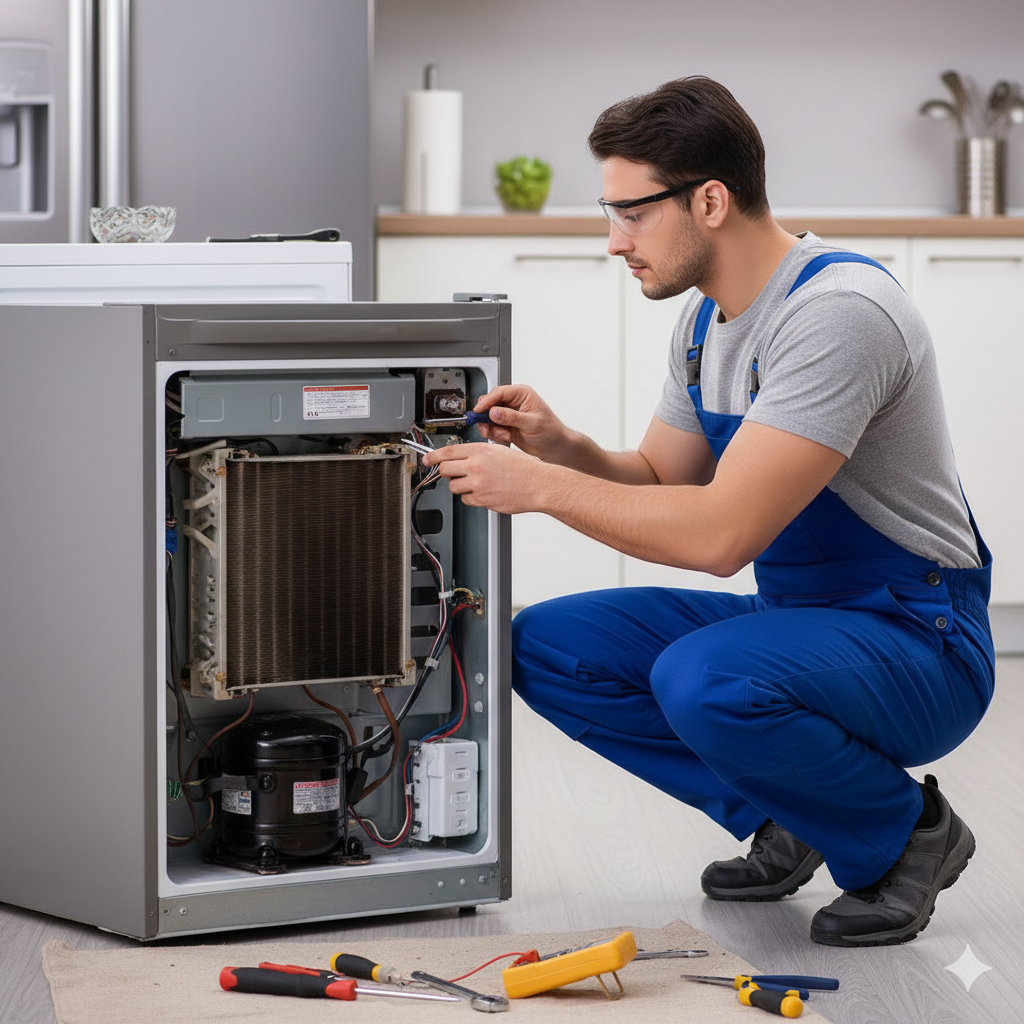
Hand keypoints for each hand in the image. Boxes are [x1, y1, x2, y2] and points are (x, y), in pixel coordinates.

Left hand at [421, 442, 545, 513]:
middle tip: (454, 473)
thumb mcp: (500, 450)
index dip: (433, 456)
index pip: (448, 452)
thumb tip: (461, 458)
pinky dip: (471, 497)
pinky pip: (465, 499)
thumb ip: (478, 453)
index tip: (426, 459)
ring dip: (460, 485)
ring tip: (475, 483)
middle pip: (445, 470)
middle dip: (447, 472)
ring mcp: (478, 484)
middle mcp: (476, 466)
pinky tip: (483, 492)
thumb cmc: (524, 468)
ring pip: (453, 486)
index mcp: (480, 451)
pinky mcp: (482, 500)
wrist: (538, 484)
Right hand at [471, 384, 571, 460]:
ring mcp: (508, 414)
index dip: (486, 402)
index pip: (498, 393)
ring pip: (488, 417)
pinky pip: (492, 428)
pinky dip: (495, 435)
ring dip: (491, 428)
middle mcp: (513, 402)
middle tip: (488, 428)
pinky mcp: (506, 426)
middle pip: (489, 404)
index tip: (479, 411)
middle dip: (486, 417)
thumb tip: (494, 412)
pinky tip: (506, 439)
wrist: (555, 448)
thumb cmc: (551, 431)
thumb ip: (511, 417)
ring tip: (503, 436)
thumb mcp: (531, 423)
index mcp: (521, 394)